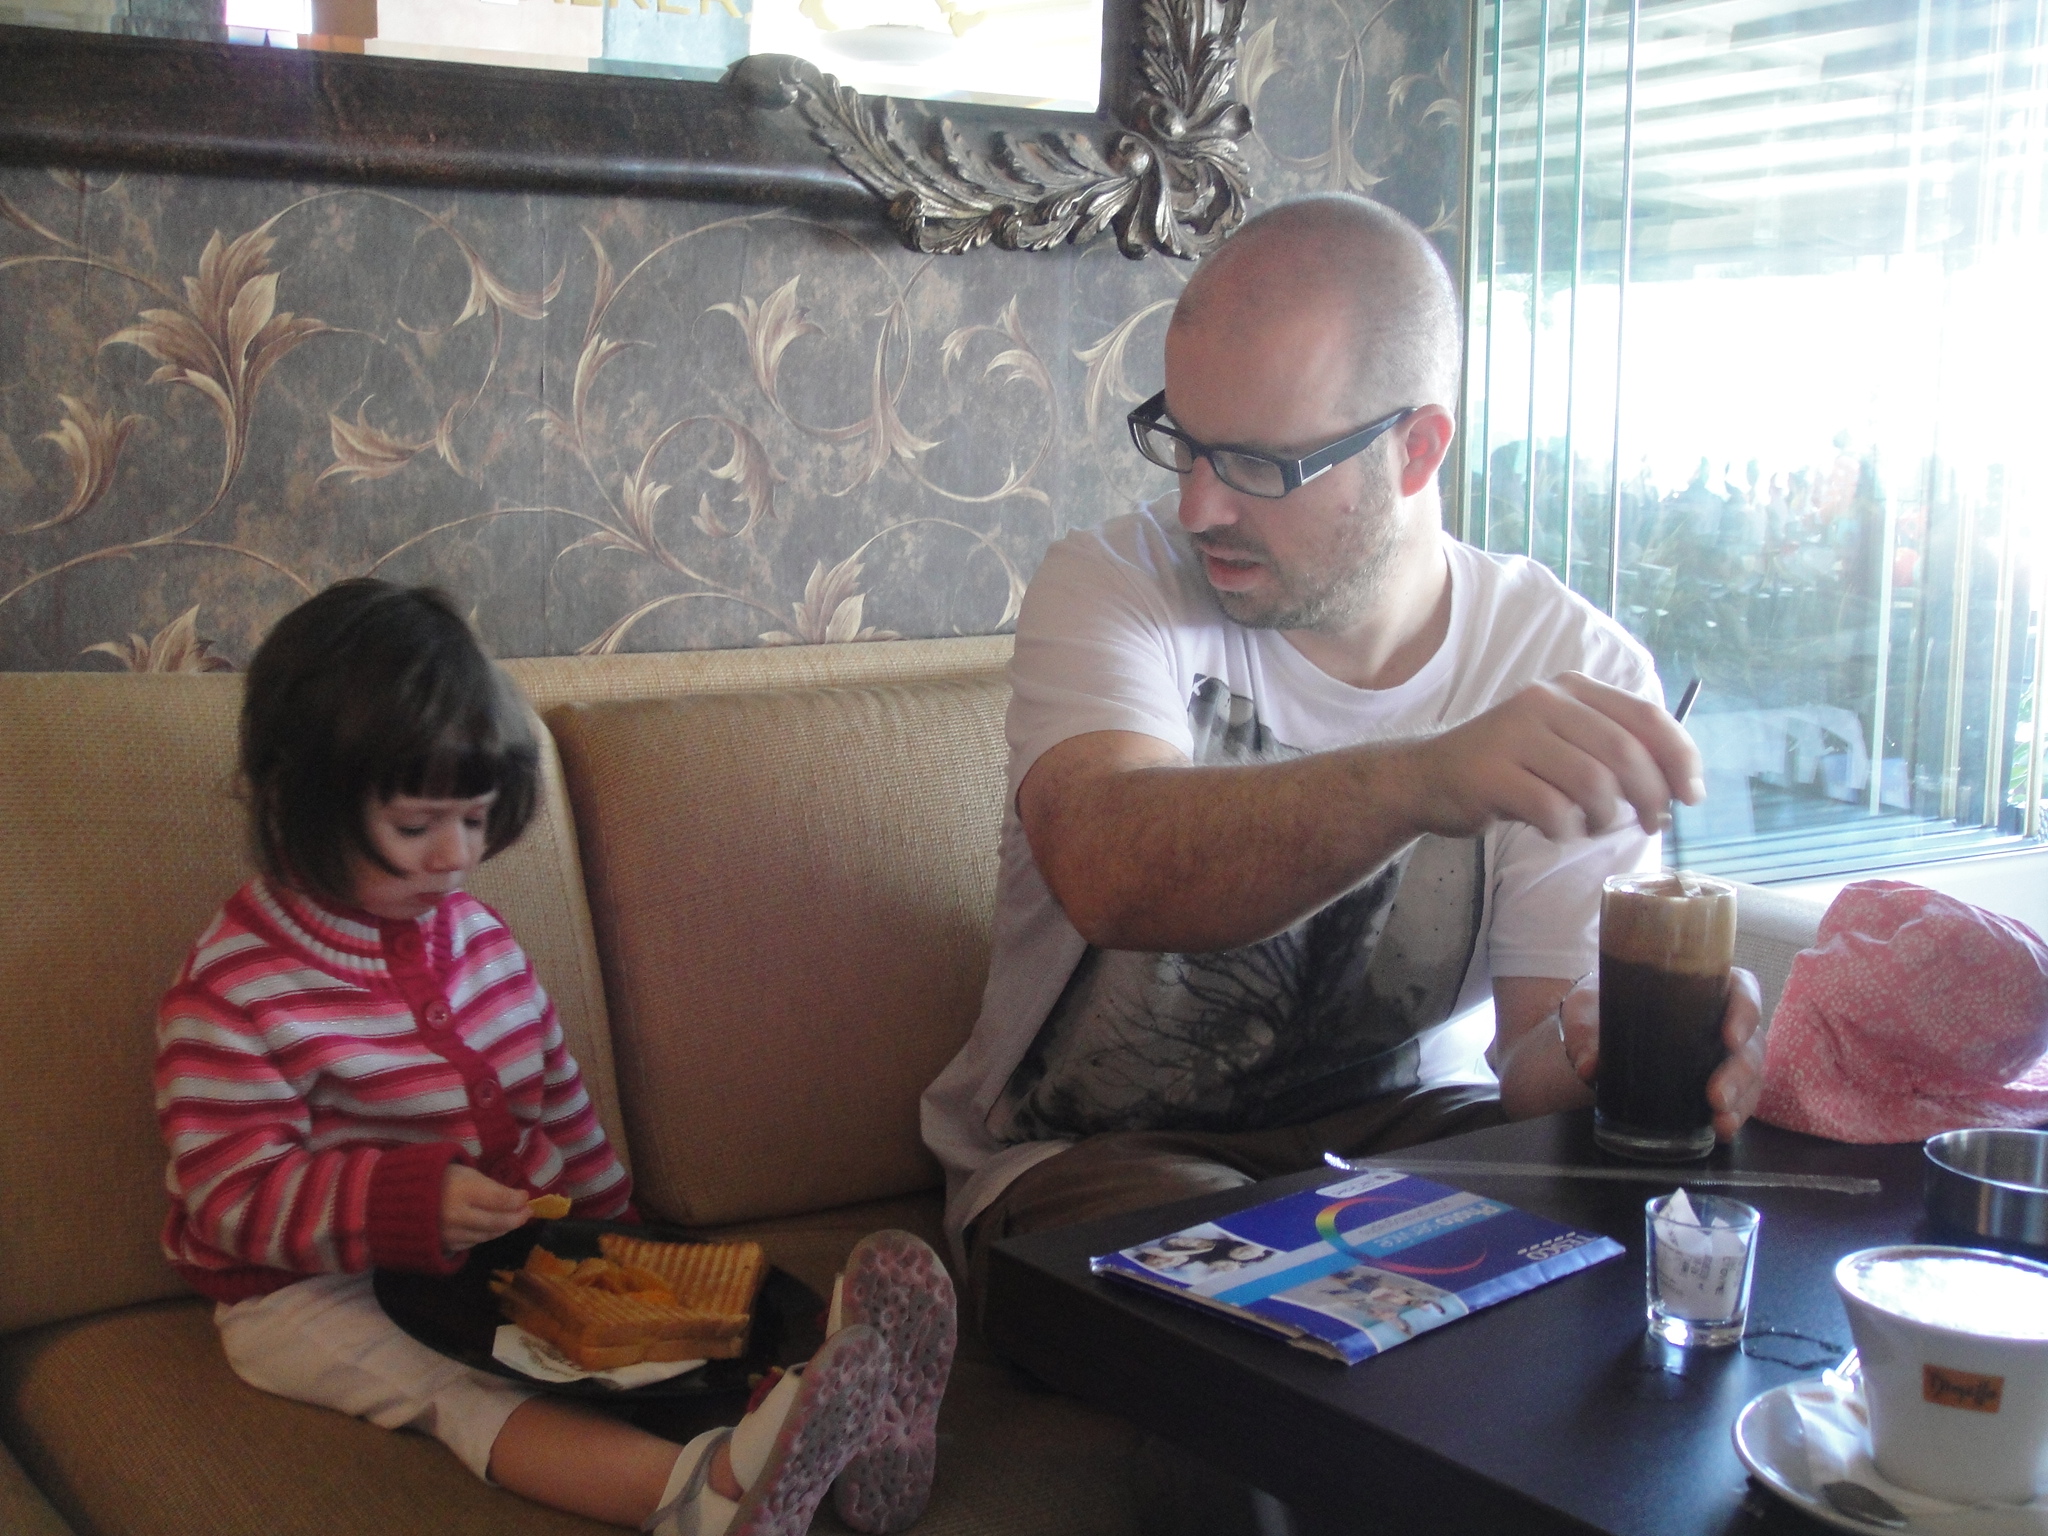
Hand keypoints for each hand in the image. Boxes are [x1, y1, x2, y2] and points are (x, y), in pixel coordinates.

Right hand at [440, 1164, 530, 1253]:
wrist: (396, 1199)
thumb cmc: (435, 1178)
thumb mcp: (464, 1171)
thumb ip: (489, 1185)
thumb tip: (514, 1197)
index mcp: (462, 1191)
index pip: (500, 1199)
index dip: (517, 1200)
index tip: (525, 1197)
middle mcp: (458, 1216)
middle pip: (498, 1222)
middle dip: (517, 1218)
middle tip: (527, 1212)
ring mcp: (451, 1234)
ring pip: (487, 1235)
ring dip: (503, 1228)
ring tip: (513, 1219)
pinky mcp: (445, 1246)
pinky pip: (473, 1243)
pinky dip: (486, 1235)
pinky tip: (492, 1228)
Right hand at [1397, 673, 1703, 842]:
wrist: (1430, 776)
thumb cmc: (1512, 765)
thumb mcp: (1565, 741)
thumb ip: (1615, 748)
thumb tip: (1681, 783)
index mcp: (1572, 689)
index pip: (1647, 716)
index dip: (1680, 758)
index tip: (1692, 796)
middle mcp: (1545, 701)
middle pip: (1625, 753)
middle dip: (1650, 797)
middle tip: (1650, 824)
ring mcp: (1514, 735)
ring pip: (1593, 784)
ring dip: (1604, 818)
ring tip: (1591, 826)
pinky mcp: (1490, 773)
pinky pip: (1553, 810)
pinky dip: (1566, 829)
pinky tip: (1555, 829)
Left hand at [1566, 967, 1765, 1141]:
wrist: (1596, 1032)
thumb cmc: (1602, 1006)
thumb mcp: (1587, 1008)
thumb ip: (1586, 1031)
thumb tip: (1590, 1066)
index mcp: (1704, 986)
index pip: (1743, 991)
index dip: (1746, 1012)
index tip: (1730, 1037)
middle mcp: (1723, 1020)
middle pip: (1751, 1043)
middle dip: (1739, 1072)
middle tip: (1716, 1095)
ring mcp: (1725, 1055)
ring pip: (1751, 1076)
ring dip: (1741, 1100)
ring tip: (1721, 1121)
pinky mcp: (1718, 1084)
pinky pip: (1739, 1100)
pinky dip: (1734, 1116)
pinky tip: (1721, 1130)